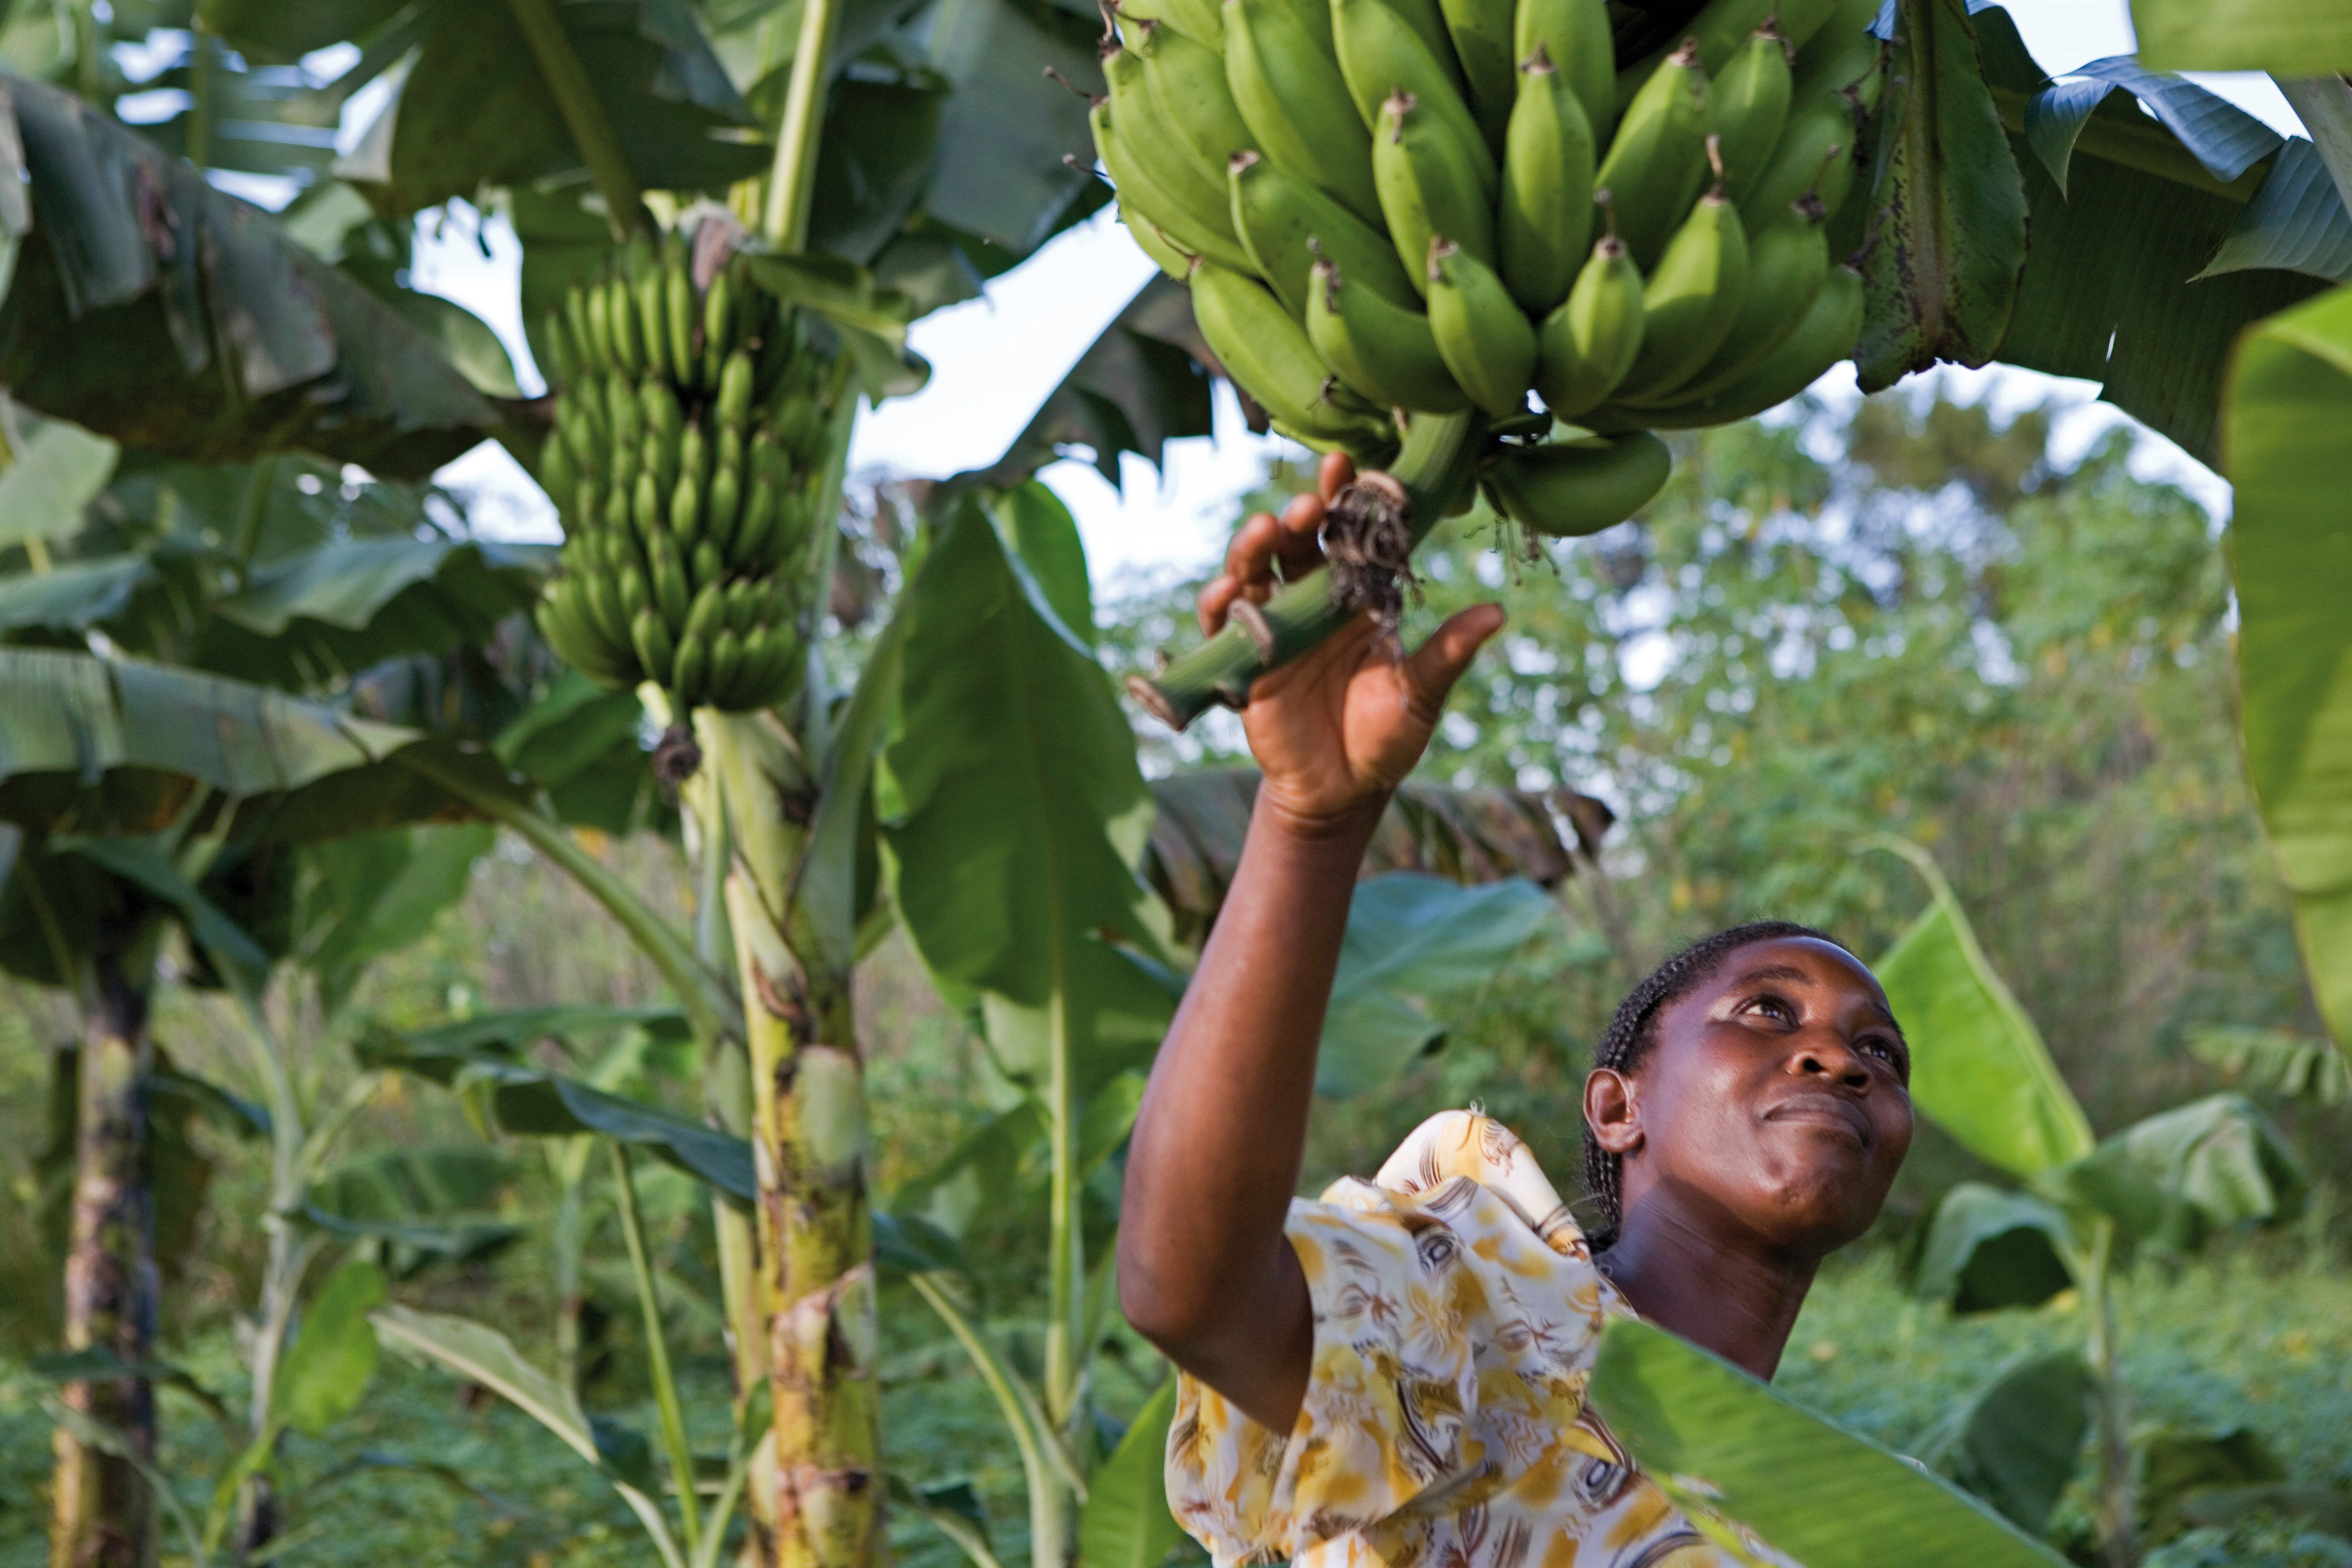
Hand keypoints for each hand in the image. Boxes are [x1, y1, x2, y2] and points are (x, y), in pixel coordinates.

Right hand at [1199, 452, 1504, 833]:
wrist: (1343, 791)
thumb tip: (1498, 613)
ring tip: (1263, 531)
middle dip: (1297, 517)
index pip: (1350, 537)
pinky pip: (1222, 623)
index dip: (1347, 500)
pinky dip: (1220, 604)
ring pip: (1255, 571)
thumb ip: (1447, 653)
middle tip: (1310, 504)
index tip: (1351, 465)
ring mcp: (1274, 627)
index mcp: (1356, 598)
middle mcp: (1312, 602)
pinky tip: (1228, 592)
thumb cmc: (1387, 737)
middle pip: (1296, 544)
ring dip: (1254, 548)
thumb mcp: (1420, 694)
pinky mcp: (1244, 659)